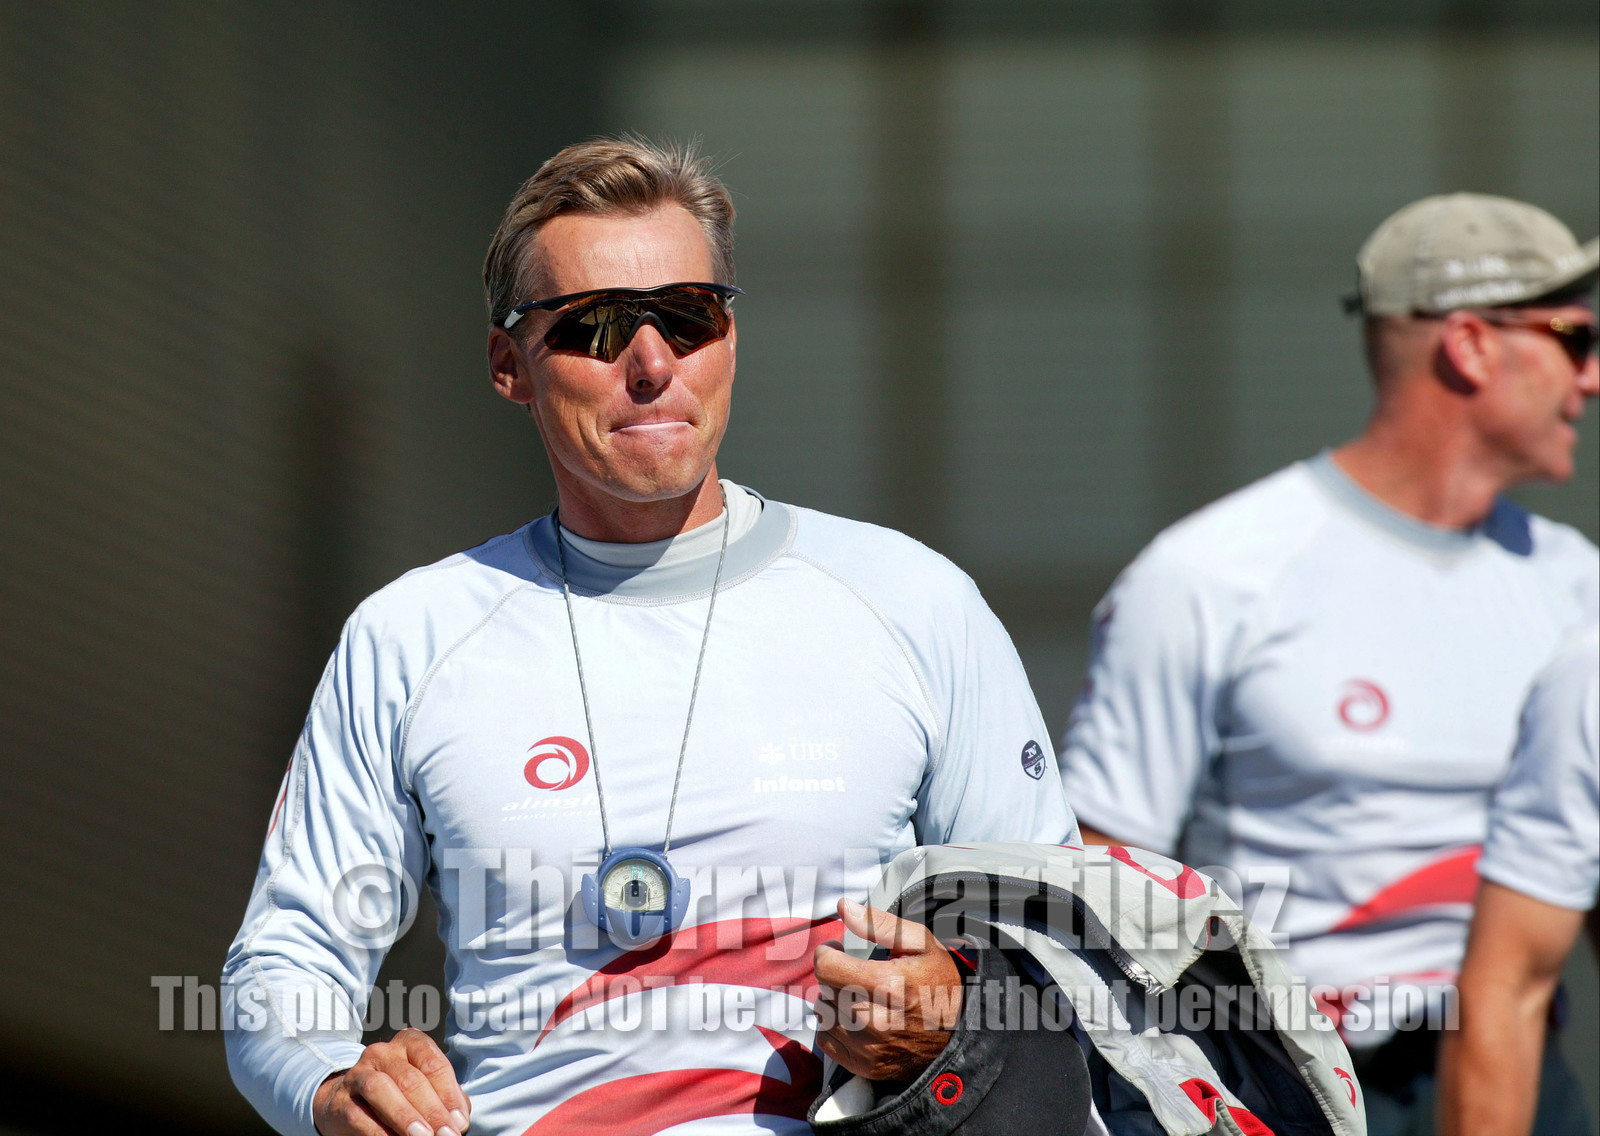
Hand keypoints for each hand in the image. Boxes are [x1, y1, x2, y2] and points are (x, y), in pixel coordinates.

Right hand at [313, 1028, 470, 1135]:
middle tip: (447, 1134)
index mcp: (409, 1043)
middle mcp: (383, 1053)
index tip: (460, 1122)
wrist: (346, 1101)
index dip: (449, 1096)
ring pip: (382, 1089)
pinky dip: (380, 1132)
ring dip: (405, 1116)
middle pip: (411, 1080)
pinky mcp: (341, 1100)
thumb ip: (444, 1098)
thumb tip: (458, 1121)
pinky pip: (360, 1116)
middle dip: (432, 1111)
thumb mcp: (425, 1087)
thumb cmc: (397, 1093)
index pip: (434, 1065)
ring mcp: (359, 1073)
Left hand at [812, 897, 961, 1081]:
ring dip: (834, 1000)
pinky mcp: (865, 1066)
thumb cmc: (940, 985)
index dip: (827, 953)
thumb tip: (845, 907)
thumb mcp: (922, 944)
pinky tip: (856, 1019)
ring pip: (824, 1014)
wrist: (959, 1037)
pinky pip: (827, 1040)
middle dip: (836, 975)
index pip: (827, 968)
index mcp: (889, 985)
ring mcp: (869, 1047)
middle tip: (855, 973)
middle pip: (825, 989)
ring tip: (858, 995)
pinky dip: (835, 1027)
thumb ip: (881, 924)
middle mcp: (876, 1020)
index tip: (837, 950)